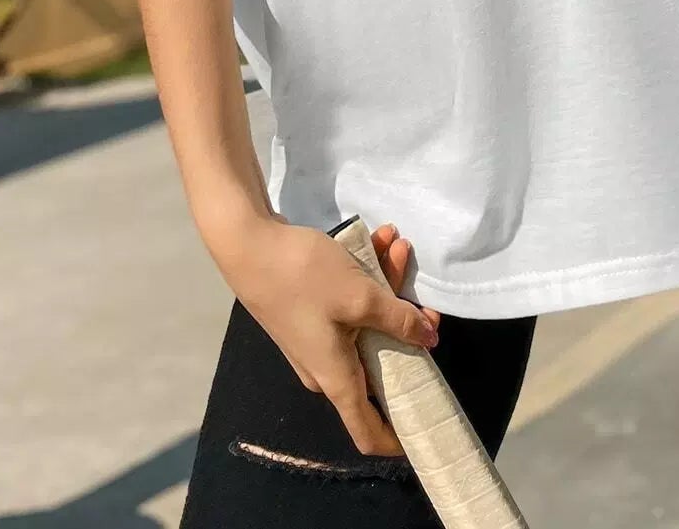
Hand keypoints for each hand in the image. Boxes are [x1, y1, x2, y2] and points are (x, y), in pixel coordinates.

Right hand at [236, 218, 442, 457]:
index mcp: (337, 378)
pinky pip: (350, 306)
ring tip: (395, 245)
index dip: (400, 437)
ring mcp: (317, 340)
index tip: (429, 423)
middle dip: (407, 329)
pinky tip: (377, 241)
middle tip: (423, 295)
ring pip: (368, 325)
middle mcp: (326, 368)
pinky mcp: (310, 314)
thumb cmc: (304, 277)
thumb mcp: (360, 295)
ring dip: (387, 289)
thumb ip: (399, 319)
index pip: (369, 432)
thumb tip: (430, 339)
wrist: (248, 243)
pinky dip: (366, 280)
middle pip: (380, 362)